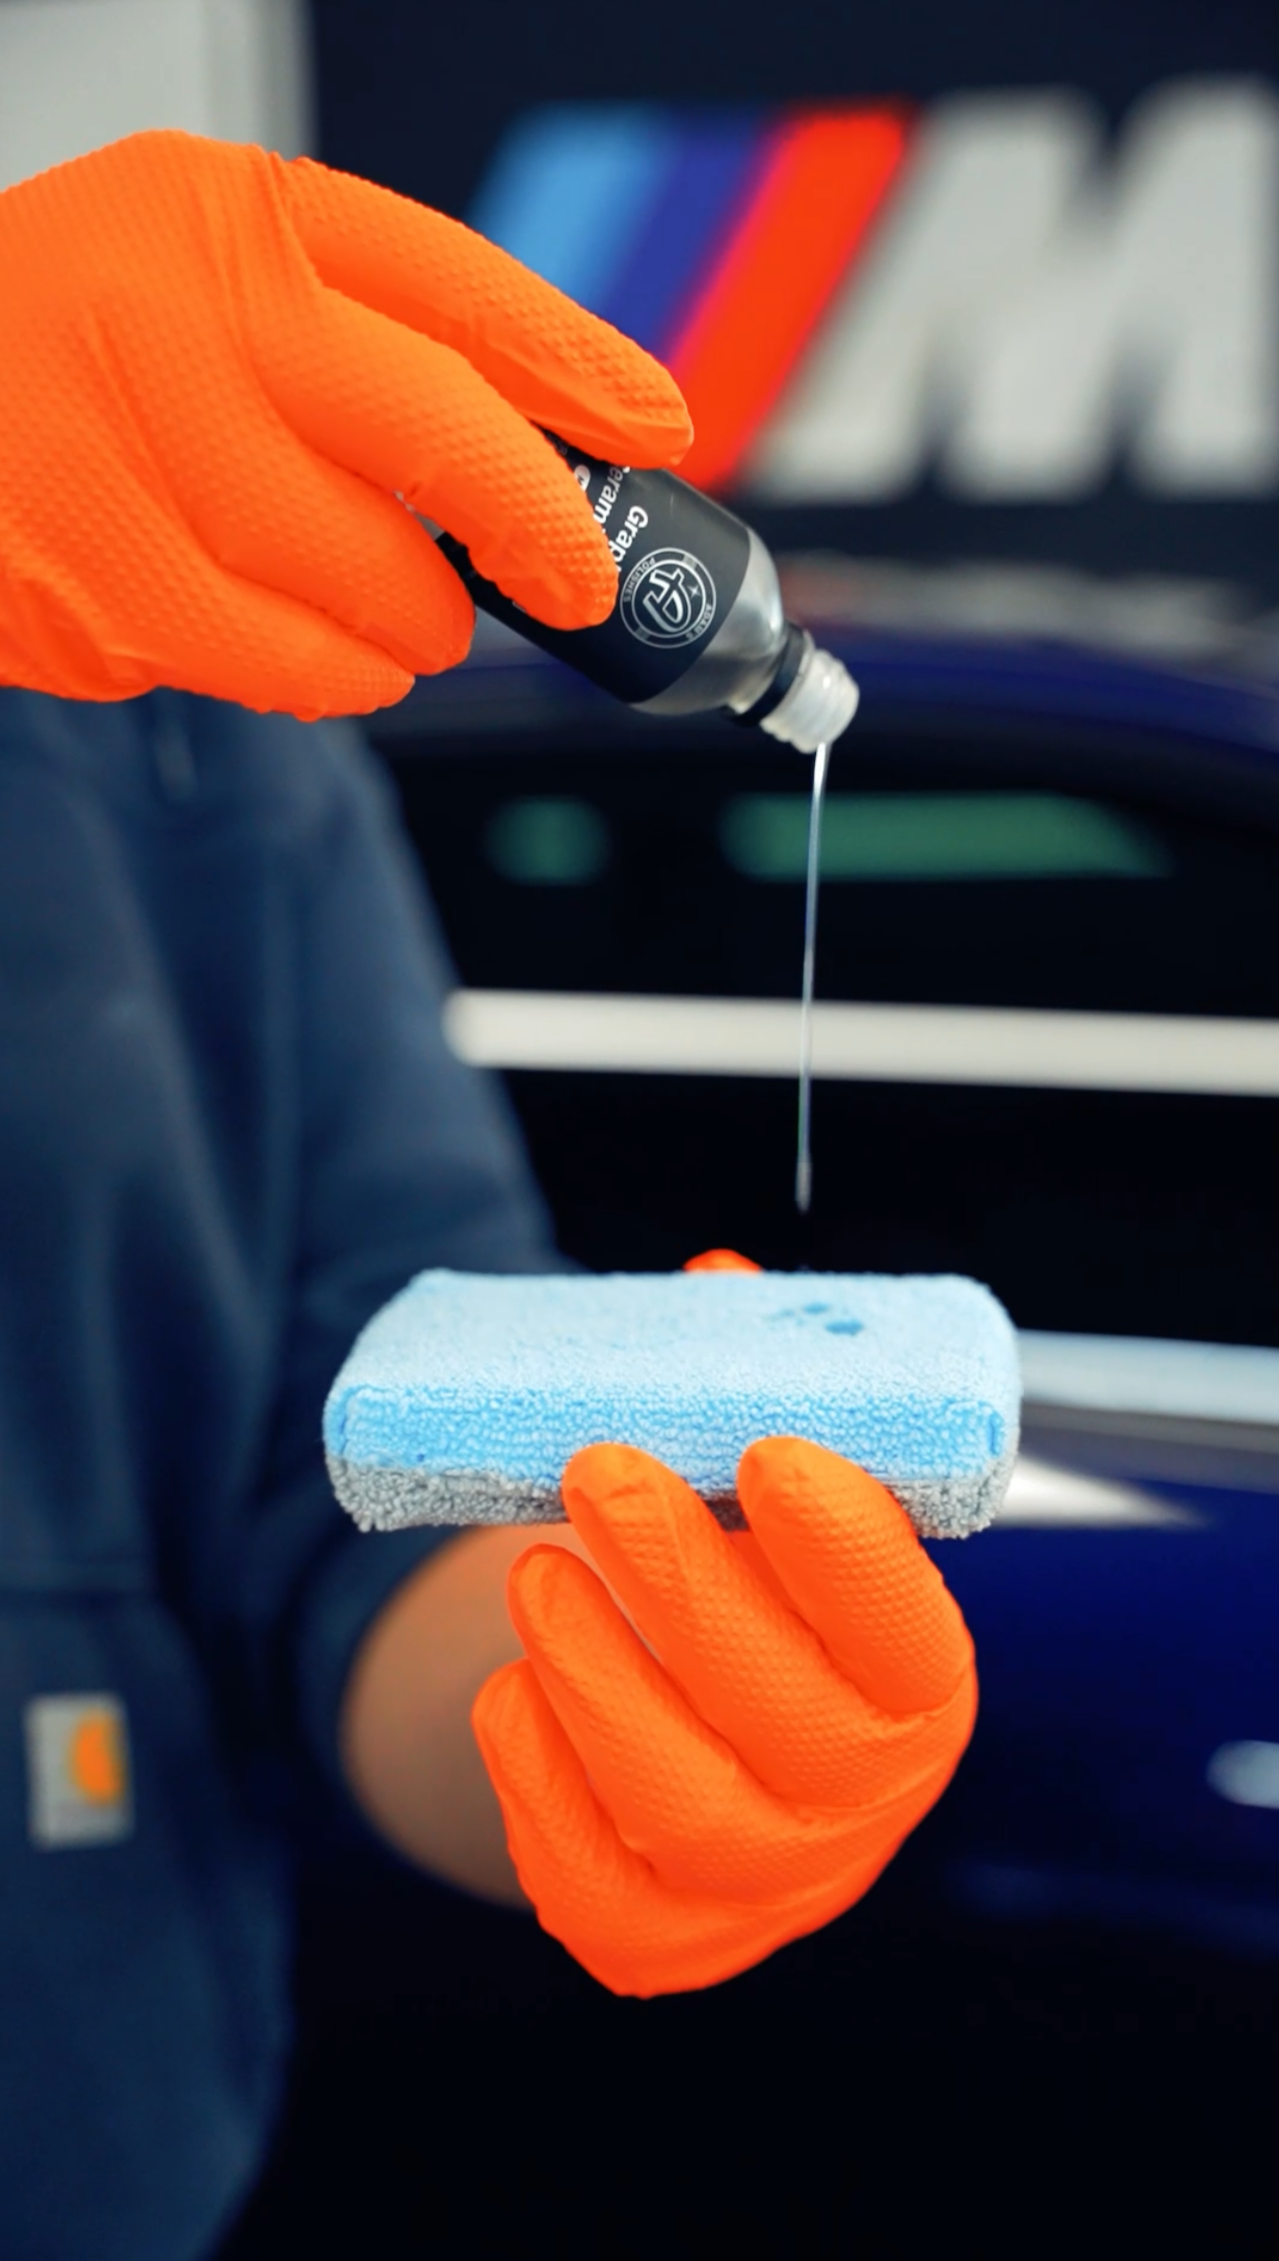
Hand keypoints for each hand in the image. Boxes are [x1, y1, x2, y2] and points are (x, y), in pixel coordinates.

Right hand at [0, 131, 689, 716]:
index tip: (655, 428)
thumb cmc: (66, 366)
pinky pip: (283, 658)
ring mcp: (132, 454)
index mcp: (222, 220)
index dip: (574, 367)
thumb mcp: (195, 285)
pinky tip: (338, 656)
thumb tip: (543, 441)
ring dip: (422, 619)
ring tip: (417, 617)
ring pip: (364, 572)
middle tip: (577, 577)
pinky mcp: (104, 588)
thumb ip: (350, 337)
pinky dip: (338, 672)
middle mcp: (178, 315)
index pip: (448, 284)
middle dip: (537, 521)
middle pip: (431, 429)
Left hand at [472, 1437, 976, 1995]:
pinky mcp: (662, 1938)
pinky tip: (513, 1688)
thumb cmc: (751, 1597)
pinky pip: (592, 1884)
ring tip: (535, 1575)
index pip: (907, 1636)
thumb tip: (707, 1325)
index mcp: (920, 1694)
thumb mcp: (780, 1526)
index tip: (769, 1454)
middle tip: (599, 1475)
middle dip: (681, 1584)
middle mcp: (863, 1805)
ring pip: (684, 1807)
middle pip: (784, 1714)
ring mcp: (767, 1886)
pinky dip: (540, 1781)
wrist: (703, 1741)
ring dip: (599, 1676)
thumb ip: (765, 1449)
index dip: (846, 1555)